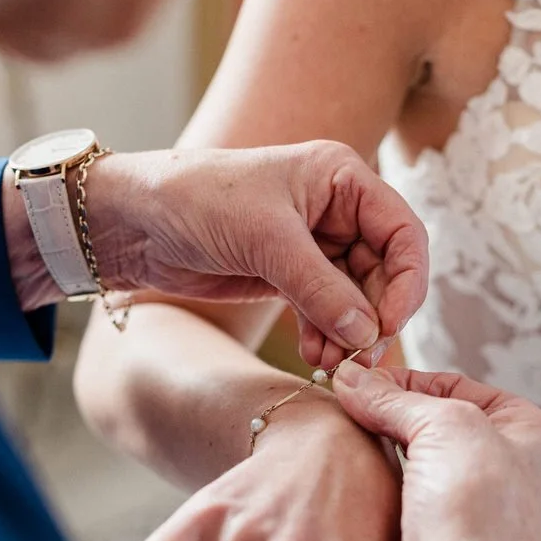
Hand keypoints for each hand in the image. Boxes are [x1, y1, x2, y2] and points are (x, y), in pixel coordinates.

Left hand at [87, 141, 426, 353]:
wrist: (133, 222)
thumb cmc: (195, 200)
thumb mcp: (264, 240)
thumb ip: (321, 288)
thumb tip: (368, 333)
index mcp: (342, 178)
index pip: (403, 232)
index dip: (408, 281)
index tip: (390, 324)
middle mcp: (337, 208)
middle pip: (386, 271)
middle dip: (375, 316)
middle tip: (359, 356)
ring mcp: (316, 244)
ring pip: (357, 298)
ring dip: (351, 333)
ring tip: (332, 363)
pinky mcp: (290, 274)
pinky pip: (328, 311)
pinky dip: (328, 335)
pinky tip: (318, 357)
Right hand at [332, 363, 540, 540]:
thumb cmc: (476, 515)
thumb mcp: (445, 426)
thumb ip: (395, 398)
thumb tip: (351, 377)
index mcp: (531, 433)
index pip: (459, 386)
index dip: (408, 380)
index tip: (360, 376)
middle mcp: (507, 467)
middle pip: (433, 419)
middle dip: (390, 410)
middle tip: (344, 399)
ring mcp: (469, 503)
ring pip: (411, 455)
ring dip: (377, 442)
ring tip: (342, 428)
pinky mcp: (433, 533)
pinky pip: (397, 490)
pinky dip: (372, 476)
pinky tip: (348, 466)